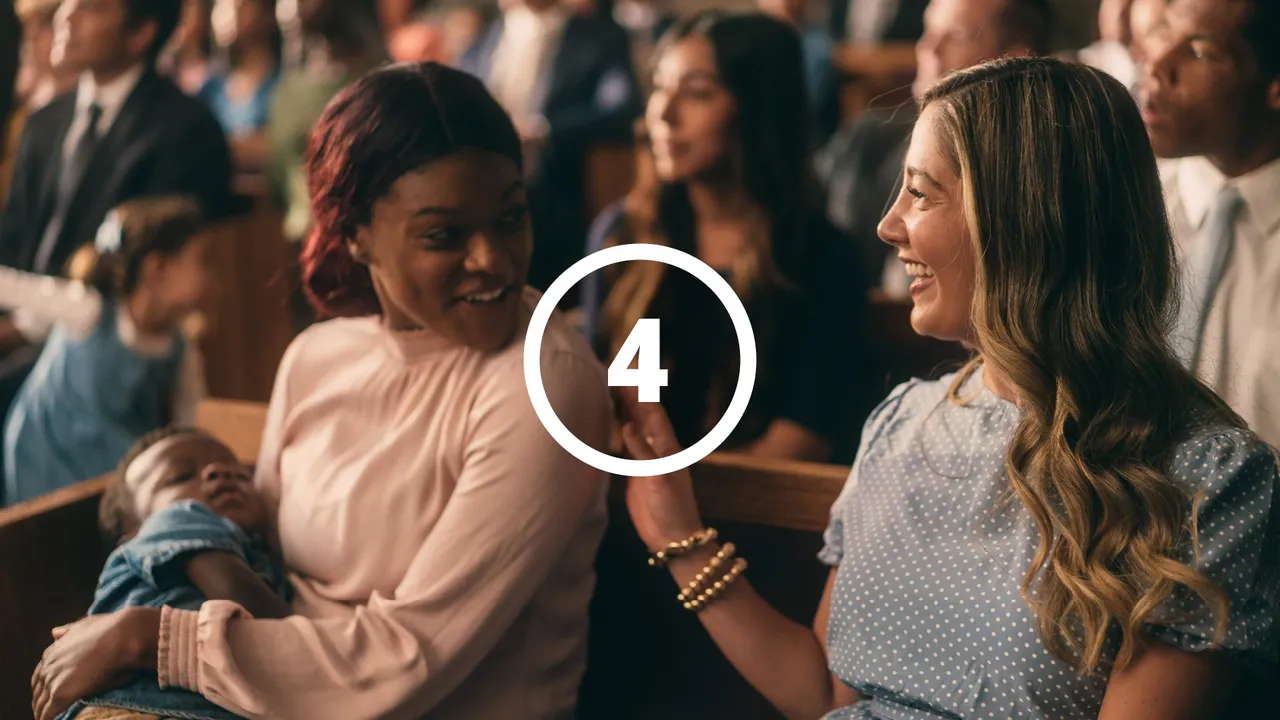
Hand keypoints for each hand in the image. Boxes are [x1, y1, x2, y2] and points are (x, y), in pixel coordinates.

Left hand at [32, 608, 159, 719]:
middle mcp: (49, 666)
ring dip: (43, 713)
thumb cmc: (111, 629)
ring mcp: (54, 680)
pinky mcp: (61, 694)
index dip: (43, 687)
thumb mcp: (85, 625)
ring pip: (41, 704)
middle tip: (46, 711)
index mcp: (53, 651)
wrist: (124, 635)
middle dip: (40, 702)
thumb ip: (68, 631)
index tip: (48, 695)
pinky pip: (49, 714)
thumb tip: (54, 632)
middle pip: (38, 691)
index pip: (40, 675)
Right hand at [617, 386, 703, 550]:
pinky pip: (627, 448)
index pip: (652, 414)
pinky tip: (614, 426)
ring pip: (635, 430)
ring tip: (612, 394)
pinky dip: (620, 433)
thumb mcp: (659, 479)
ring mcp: (647, 463)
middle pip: (643, 417)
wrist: (674, 538)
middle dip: (631, 397)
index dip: (640, 394)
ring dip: (625, 411)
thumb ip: (643, 454)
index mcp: (666, 448)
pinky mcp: (637, 476)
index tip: (627, 376)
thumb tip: (627, 426)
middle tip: (615, 377)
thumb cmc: (672, 508)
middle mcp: (657, 451)